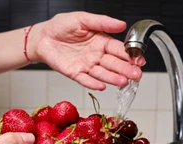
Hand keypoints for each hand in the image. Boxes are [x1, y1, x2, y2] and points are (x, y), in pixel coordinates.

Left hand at [30, 12, 144, 89]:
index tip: (139, 59)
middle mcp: (96, 55)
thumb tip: (122, 24)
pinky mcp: (75, 73)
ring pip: (102, 73)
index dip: (130, 55)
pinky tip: (102, 86)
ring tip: (124, 82)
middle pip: (114, 64)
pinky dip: (93, 83)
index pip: (119, 49)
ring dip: (114, 78)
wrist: (43, 36)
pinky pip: (85, 80)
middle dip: (126, 69)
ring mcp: (86, 65)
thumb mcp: (83, 19)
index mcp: (101, 41)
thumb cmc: (61, 26)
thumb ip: (102, 22)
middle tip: (137, 75)